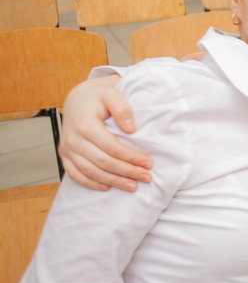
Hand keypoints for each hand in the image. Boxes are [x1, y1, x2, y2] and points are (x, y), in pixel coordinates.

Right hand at [59, 76, 151, 191]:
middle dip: (126, 172)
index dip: (131, 157)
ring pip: (91, 172)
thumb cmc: (99, 97)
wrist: (78, 99)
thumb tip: (131, 129)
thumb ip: (122, 109)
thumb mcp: (112, 95)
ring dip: (113, 181)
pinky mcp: (64, 156)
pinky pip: (76, 175)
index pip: (112, 148)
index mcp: (85, 124)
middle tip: (145, 177)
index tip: (148, 163)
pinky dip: (91, 183)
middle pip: (103, 162)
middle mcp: (73, 139)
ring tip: (132, 186)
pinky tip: (107, 187)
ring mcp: (67, 149)